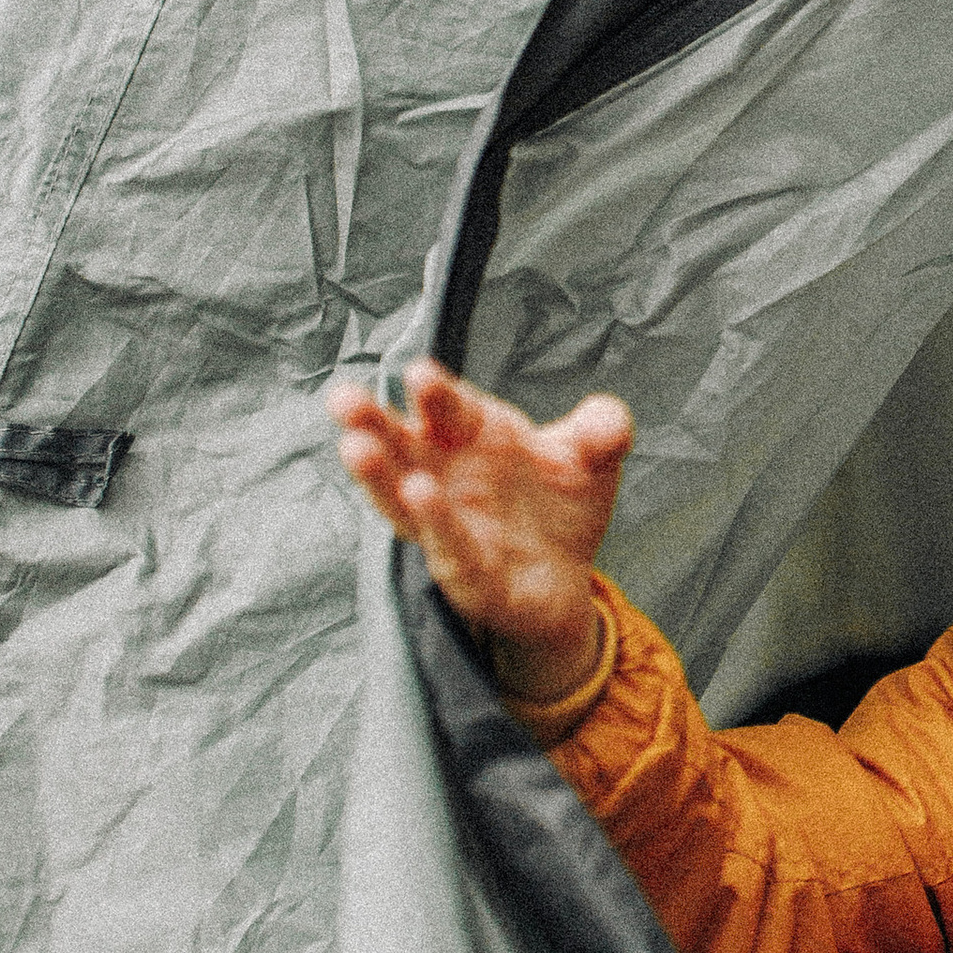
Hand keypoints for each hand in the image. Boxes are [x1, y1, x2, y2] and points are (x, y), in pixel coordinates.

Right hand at [327, 355, 630, 699]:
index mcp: (471, 434)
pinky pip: (448, 548)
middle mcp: (446, 475)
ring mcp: (447, 525)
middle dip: (371, 422)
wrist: (565, 579)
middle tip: (342, 399)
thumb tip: (610, 422)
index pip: (446, 406)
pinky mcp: (464, 574)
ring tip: (355, 448)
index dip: (433, 390)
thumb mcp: (594, 460)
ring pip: (400, 498)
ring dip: (378, 475)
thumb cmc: (559, 504)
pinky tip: (422, 498)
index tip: (419, 373)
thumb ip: (604, 431)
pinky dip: (436, 525)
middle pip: (400, 445)